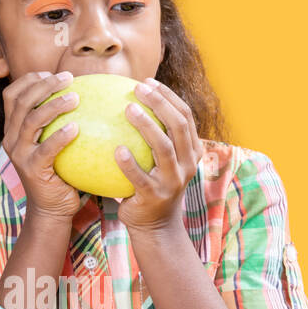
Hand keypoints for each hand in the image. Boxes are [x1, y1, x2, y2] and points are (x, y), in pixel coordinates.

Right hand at [1, 70, 82, 220]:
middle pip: (21, 102)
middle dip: (44, 85)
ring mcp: (19, 154)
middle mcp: (11, 139)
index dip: (29, 79)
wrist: (51, 208)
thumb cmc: (60, 172)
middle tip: (69, 78)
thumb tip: (87, 93)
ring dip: (53, 105)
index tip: (52, 74)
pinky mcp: (32, 170)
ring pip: (30, 121)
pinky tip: (76, 128)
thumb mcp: (53, 144)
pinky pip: (45, 149)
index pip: (11, 95)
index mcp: (13, 129)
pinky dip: (60, 136)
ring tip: (75, 98)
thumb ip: (58, 122)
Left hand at [116, 77, 202, 232]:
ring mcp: (173, 181)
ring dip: (147, 126)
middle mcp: (187, 164)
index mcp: (191, 151)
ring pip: (164, 148)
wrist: (155, 226)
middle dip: (161, 103)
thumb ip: (151, 136)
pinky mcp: (155, 196)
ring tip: (128, 109)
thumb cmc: (150, 184)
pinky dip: (129, 163)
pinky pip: (140, 178)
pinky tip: (115, 149)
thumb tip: (124, 101)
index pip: (185, 116)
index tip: (147, 82)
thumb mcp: (158, 160)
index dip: (169, 97)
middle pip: (179, 126)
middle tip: (138, 89)